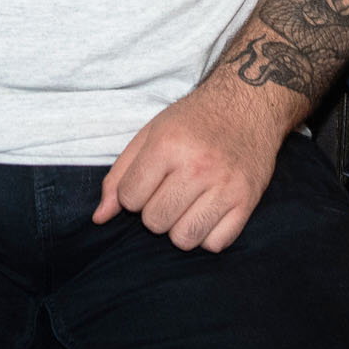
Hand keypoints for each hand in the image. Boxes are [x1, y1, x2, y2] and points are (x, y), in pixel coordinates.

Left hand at [93, 81, 284, 251]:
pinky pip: (215, 244)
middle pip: (155, 221)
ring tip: (187, 205)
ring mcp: (225, 185)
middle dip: (155, 212)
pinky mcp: (247, 201)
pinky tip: (208, 212)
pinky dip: (207, 235)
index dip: (133, 194)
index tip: (148, 181)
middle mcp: (197, 166)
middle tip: (170, 191)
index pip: (130, 198)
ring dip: (179, 228)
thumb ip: (120, 174)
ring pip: (184, 239)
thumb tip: (100, 217)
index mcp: (168, 144)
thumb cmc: (195, 120)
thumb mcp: (151, 133)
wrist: (248, 104)